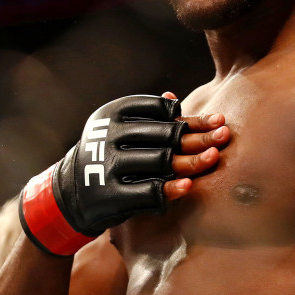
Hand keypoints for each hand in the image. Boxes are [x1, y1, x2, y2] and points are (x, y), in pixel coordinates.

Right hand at [20, 93, 227, 255]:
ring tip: (215, 157)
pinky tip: (188, 186)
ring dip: (191, 160)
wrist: (70, 192)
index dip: (190, 116)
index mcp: (112, 113)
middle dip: (197, 136)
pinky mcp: (109, 194)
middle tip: (225, 135)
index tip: (217, 120)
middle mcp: (109, 135)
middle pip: (164, 134)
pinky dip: (169, 189)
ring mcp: (108, 165)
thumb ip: (147, 118)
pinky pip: (146, 191)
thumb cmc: (107, 155)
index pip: (158, 110)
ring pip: (159, 161)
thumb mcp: (117, 129)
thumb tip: (174, 99)